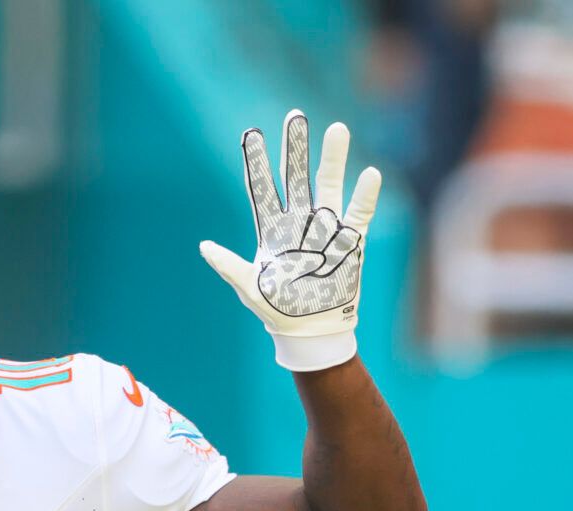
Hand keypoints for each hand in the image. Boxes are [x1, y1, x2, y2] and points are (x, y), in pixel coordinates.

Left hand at [201, 111, 382, 371]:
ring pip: (329, 184)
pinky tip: (369, 174)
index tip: (251, 133)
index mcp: (272, 230)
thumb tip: (203, 247)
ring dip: (333, 158)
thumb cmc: (277, 310)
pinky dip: (364, 195)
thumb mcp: (250, 288)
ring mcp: (326, 228)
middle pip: (296, 176)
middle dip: (295, 148)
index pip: (262, 188)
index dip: (256, 162)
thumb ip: (229, 267)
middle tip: (295, 116)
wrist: (310, 331)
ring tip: (336, 128)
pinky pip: (359, 213)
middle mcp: (299, 222)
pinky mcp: (351, 241)